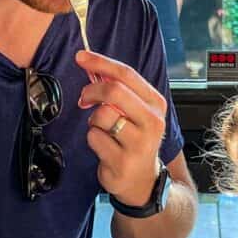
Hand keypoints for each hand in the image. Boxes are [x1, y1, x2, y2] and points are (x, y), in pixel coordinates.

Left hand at [76, 49, 166, 206]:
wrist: (142, 180)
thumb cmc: (135, 139)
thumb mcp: (136, 111)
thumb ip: (119, 89)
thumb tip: (91, 64)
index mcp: (156, 104)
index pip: (127, 75)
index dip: (101, 62)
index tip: (81, 57)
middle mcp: (152, 122)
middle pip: (114, 91)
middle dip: (92, 91)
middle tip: (84, 98)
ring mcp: (139, 143)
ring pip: (101, 115)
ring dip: (93, 121)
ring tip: (103, 130)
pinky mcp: (122, 161)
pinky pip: (94, 137)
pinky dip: (93, 139)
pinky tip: (104, 147)